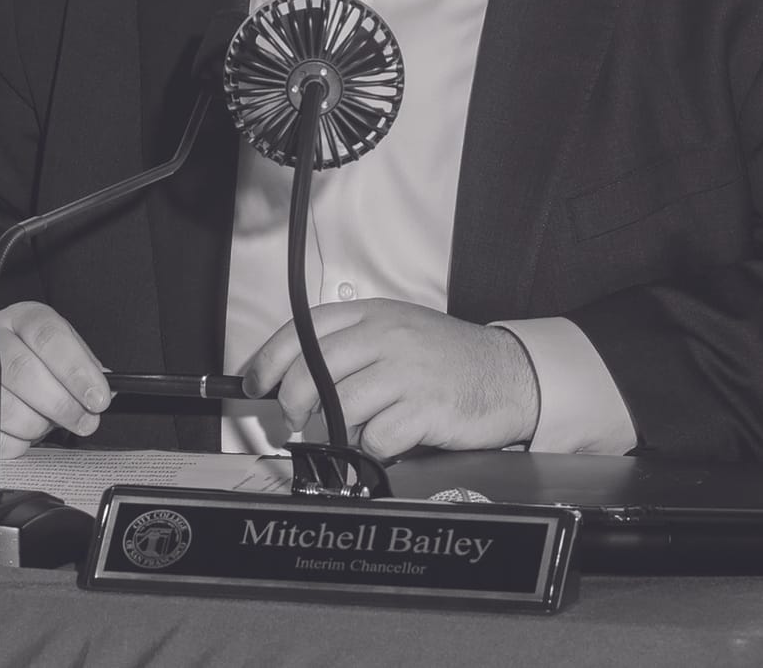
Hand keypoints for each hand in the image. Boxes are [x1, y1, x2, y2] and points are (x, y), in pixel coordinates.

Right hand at [0, 301, 110, 459]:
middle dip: (62, 404)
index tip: (98, 397)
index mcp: (23, 319)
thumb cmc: (30, 357)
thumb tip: (105, 390)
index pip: (49, 338)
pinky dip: (19, 442)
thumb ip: (84, 366)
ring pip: (9, 410)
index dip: (77, 371)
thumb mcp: (60, 349)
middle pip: (25, 372)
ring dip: (39, 425)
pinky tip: (24, 428)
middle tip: (85, 421)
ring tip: (49, 421)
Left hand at [242, 299, 538, 459]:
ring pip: (341, 406)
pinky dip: (374, 447)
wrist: (509, 373)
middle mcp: (388, 336)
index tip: (254, 382)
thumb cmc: (447, 358)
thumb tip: (292, 375)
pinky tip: (389, 440)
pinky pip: (376, 436)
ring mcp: (407, 371)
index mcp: (375, 314)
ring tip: (352, 432)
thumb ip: (351, 344)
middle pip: (314, 371)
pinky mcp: (426, 406)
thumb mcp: (398, 331)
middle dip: (293, 403)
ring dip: (337, 430)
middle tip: (294, 421)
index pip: (305, 329)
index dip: (270, 358)